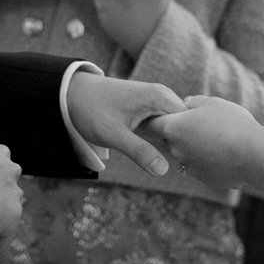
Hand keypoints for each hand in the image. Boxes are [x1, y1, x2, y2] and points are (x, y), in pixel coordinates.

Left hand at [64, 72, 185, 176]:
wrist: (72, 93)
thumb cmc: (91, 111)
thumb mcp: (114, 135)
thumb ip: (139, 151)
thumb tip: (164, 170)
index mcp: (160, 98)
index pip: (191, 123)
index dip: (191, 144)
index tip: (188, 164)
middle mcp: (164, 95)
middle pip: (187, 125)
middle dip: (185, 145)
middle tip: (184, 167)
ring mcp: (158, 99)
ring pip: (177, 125)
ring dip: (176, 142)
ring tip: (176, 161)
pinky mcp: (151, 105)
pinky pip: (167, 123)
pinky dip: (167, 137)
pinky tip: (163, 152)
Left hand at [142, 96, 262, 191]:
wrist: (252, 153)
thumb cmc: (231, 123)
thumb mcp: (212, 103)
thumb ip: (194, 102)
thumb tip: (186, 103)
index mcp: (174, 128)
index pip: (152, 124)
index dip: (154, 118)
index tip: (156, 115)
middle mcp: (176, 150)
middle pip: (172, 140)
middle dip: (181, 132)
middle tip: (198, 123)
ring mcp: (190, 167)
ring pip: (188, 154)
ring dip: (197, 146)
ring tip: (218, 137)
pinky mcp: (205, 179)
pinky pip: (203, 166)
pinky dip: (210, 160)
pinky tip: (227, 152)